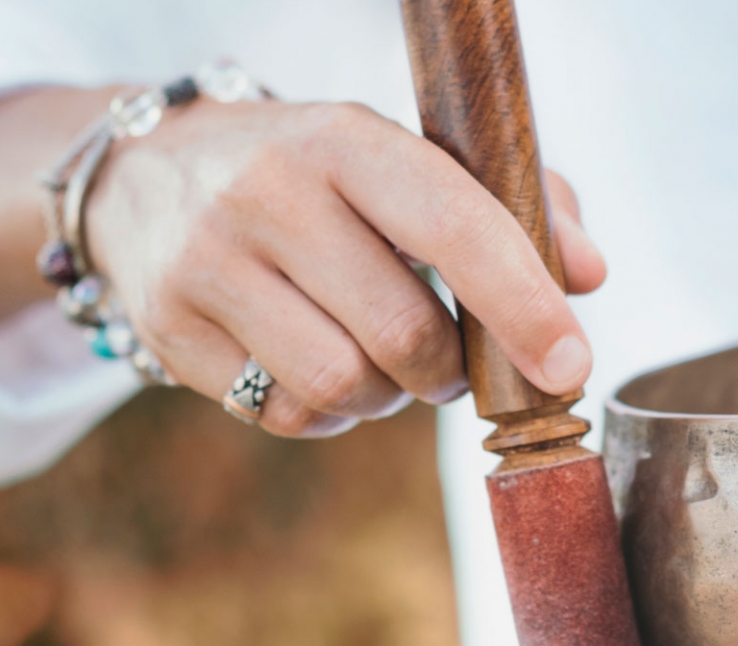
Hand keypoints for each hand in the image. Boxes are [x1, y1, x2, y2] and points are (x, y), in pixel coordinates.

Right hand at [85, 100, 604, 436]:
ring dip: (388, 397)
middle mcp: (265, 193)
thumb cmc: (319, 176)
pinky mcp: (168, 329)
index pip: (451, 225)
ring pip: (344, 385)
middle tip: (449, 360)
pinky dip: (327, 412)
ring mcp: (206, 263)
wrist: (149, 174)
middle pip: (402, 332)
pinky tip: (318, 365)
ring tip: (380, 360)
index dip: (522, 303)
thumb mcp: (405, 159)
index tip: (569, 364)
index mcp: (342, 138)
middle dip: (449, 369)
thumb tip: (588, 276)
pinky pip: (284, 414)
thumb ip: (516, 204)